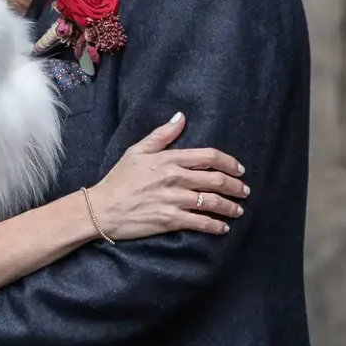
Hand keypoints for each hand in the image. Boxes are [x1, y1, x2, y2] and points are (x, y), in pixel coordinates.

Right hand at [87, 112, 247, 238]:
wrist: (101, 209)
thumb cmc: (118, 179)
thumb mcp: (137, 151)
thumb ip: (162, 134)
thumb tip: (181, 117)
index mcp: (169, 159)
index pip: (208, 156)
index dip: (229, 163)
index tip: (239, 170)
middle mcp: (175, 178)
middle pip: (216, 180)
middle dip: (236, 187)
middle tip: (244, 191)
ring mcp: (174, 200)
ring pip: (213, 202)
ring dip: (230, 207)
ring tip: (238, 210)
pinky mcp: (170, 220)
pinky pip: (200, 222)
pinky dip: (216, 226)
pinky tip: (222, 228)